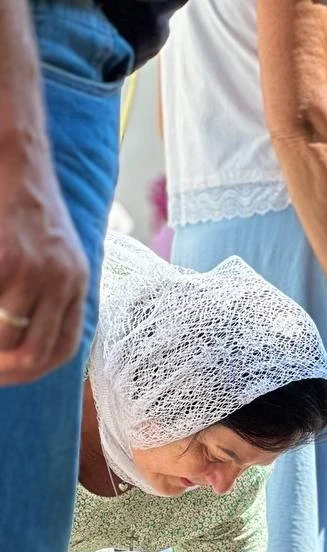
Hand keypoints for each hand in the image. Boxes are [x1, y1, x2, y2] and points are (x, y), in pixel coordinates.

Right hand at [0, 148, 88, 386]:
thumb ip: (50, 293)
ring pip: (5, 335)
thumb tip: (24, 337)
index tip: (9, 376)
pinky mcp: (6, 259)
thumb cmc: (25, 207)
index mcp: (77, 284)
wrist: (16, 158)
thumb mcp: (54, 253)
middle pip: (35, 353)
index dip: (34, 371)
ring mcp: (34, 271)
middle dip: (6, 371)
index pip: (63, 349)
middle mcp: (63, 282)